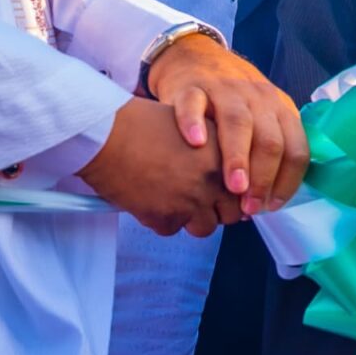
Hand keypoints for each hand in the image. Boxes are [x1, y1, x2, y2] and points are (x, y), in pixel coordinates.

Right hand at [78, 97, 234, 236]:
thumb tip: (228, 175)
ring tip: (174, 200)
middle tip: (201, 202)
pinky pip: (172, 230)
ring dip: (192, 218)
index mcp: (224, 153)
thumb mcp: (194, 126)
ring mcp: (191, 200)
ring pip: (205, 227)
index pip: (248, 188)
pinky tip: (151, 200)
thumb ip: (214, 151)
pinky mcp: (165, 216)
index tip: (230, 197)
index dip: (238, 194)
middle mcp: (213, 178)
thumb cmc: (143, 124)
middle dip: (218, 210)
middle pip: (232, 212)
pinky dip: (163, 220)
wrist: (107, 134)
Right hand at [146, 35, 308, 213]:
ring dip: (239, 156)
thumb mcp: (262, 116)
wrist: (196, 57)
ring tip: (234, 186)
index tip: (272, 205)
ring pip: (238, 122)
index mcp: (280, 109)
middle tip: (249, 205)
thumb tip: (269, 200)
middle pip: (269, 138)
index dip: (288, 179)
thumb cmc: (232, 100)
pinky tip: (196, 143)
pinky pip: (194, 103)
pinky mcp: (192, 87)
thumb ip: (269, 149)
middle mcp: (258, 98)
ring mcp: (225, 90)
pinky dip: (195, 122)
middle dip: (264, 175)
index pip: (296, 147)